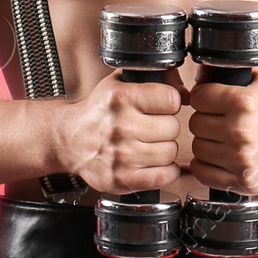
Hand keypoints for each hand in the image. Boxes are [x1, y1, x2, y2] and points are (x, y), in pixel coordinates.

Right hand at [55, 72, 181, 194]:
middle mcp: (120, 126)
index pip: (170, 99)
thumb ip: (156, 79)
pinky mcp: (121, 179)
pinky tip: (154, 163)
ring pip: (170, 152)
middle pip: (173, 127)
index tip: (162, 106)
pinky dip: (166, 171)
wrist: (68, 139)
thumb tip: (188, 93)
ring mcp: (121, 155)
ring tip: (151, 144)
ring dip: (165, 149)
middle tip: (154, 127)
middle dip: (167, 127)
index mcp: (120, 97)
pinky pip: (164, 176)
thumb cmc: (98, 110)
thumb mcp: (120, 83)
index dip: (170, 103)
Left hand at [187, 73, 257, 195]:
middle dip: (204, 120)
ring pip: (197, 147)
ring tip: (221, 139)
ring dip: (206, 143)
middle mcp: (242, 130)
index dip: (203, 98)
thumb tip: (200, 74)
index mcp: (244, 103)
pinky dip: (205, 165)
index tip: (210, 102)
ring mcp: (241, 158)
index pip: (198, 97)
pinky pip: (202, 172)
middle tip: (218, 122)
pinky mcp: (241, 180)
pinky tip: (218, 158)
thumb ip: (228, 74)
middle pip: (195, 123)